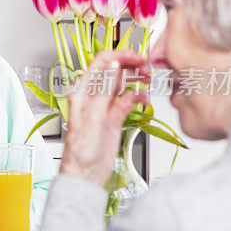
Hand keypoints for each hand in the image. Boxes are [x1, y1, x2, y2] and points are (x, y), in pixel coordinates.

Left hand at [60, 50, 150, 186]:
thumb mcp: (94, 118)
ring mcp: (104, 105)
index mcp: (82, 92)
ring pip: (122, 83)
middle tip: (147, 68)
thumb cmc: (81, 151)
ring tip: (149, 80)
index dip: (120, 56)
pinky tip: (144, 98)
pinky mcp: (113, 116)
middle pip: (113, 70)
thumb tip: (112, 66)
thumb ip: (104, 91)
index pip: (101, 63)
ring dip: (136, 79)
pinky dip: (137, 96)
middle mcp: (92, 96)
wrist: (85, 174)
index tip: (137, 57)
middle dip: (131, 65)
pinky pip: (127, 99)